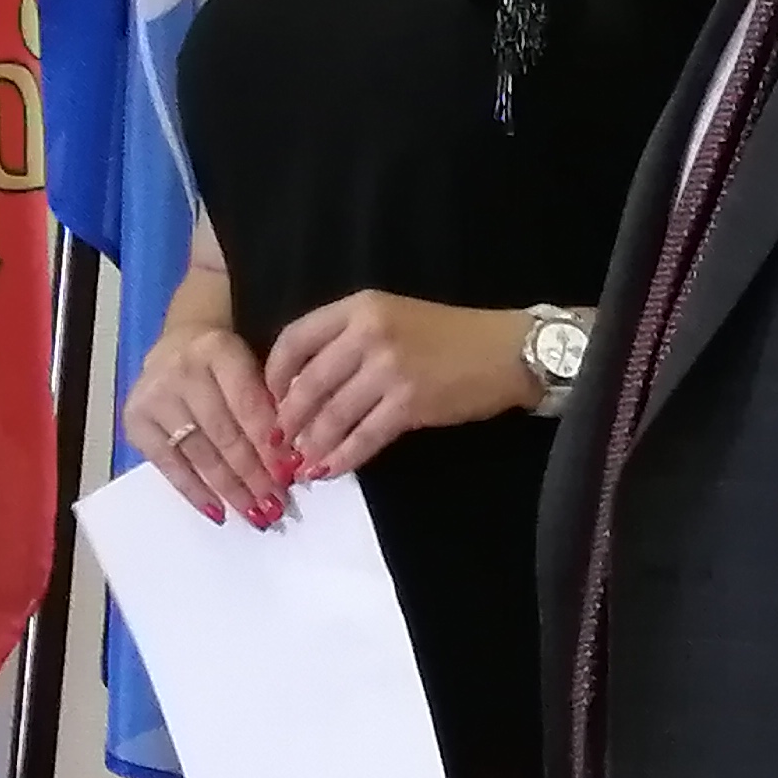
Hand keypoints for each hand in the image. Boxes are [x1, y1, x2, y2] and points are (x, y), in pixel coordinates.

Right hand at [121, 307, 296, 522]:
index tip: (289, 475)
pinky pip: (168, 465)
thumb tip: (289, 463)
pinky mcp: (135, 421)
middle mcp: (182, 371)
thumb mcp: (255, 365)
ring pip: (199, 453)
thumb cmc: (226, 363)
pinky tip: (217, 511)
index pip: (247, 405)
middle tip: (275, 504)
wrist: (179, 342)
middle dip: (254, 474)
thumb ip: (271, 405)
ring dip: (230, 488)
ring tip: (254, 512)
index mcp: (219, 351)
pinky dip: (194, 491)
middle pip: (223, 433)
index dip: (269, 444)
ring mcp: (154, 397)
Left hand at [262, 293, 542, 476]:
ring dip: (311, 445)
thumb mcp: (392, 317)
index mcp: (359, 307)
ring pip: (331, 415)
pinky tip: (330, 469)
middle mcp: (369, 333)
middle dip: (287, 421)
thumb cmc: (450, 335)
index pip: (294, 340)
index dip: (273, 376)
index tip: (269, 401)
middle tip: (279, 445)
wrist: (507, 351)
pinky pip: (363, 437)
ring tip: (301, 463)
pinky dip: (342, 458)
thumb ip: (347, 341)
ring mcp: (389, 369)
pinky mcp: (410, 403)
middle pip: (307, 384)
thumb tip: (300, 388)